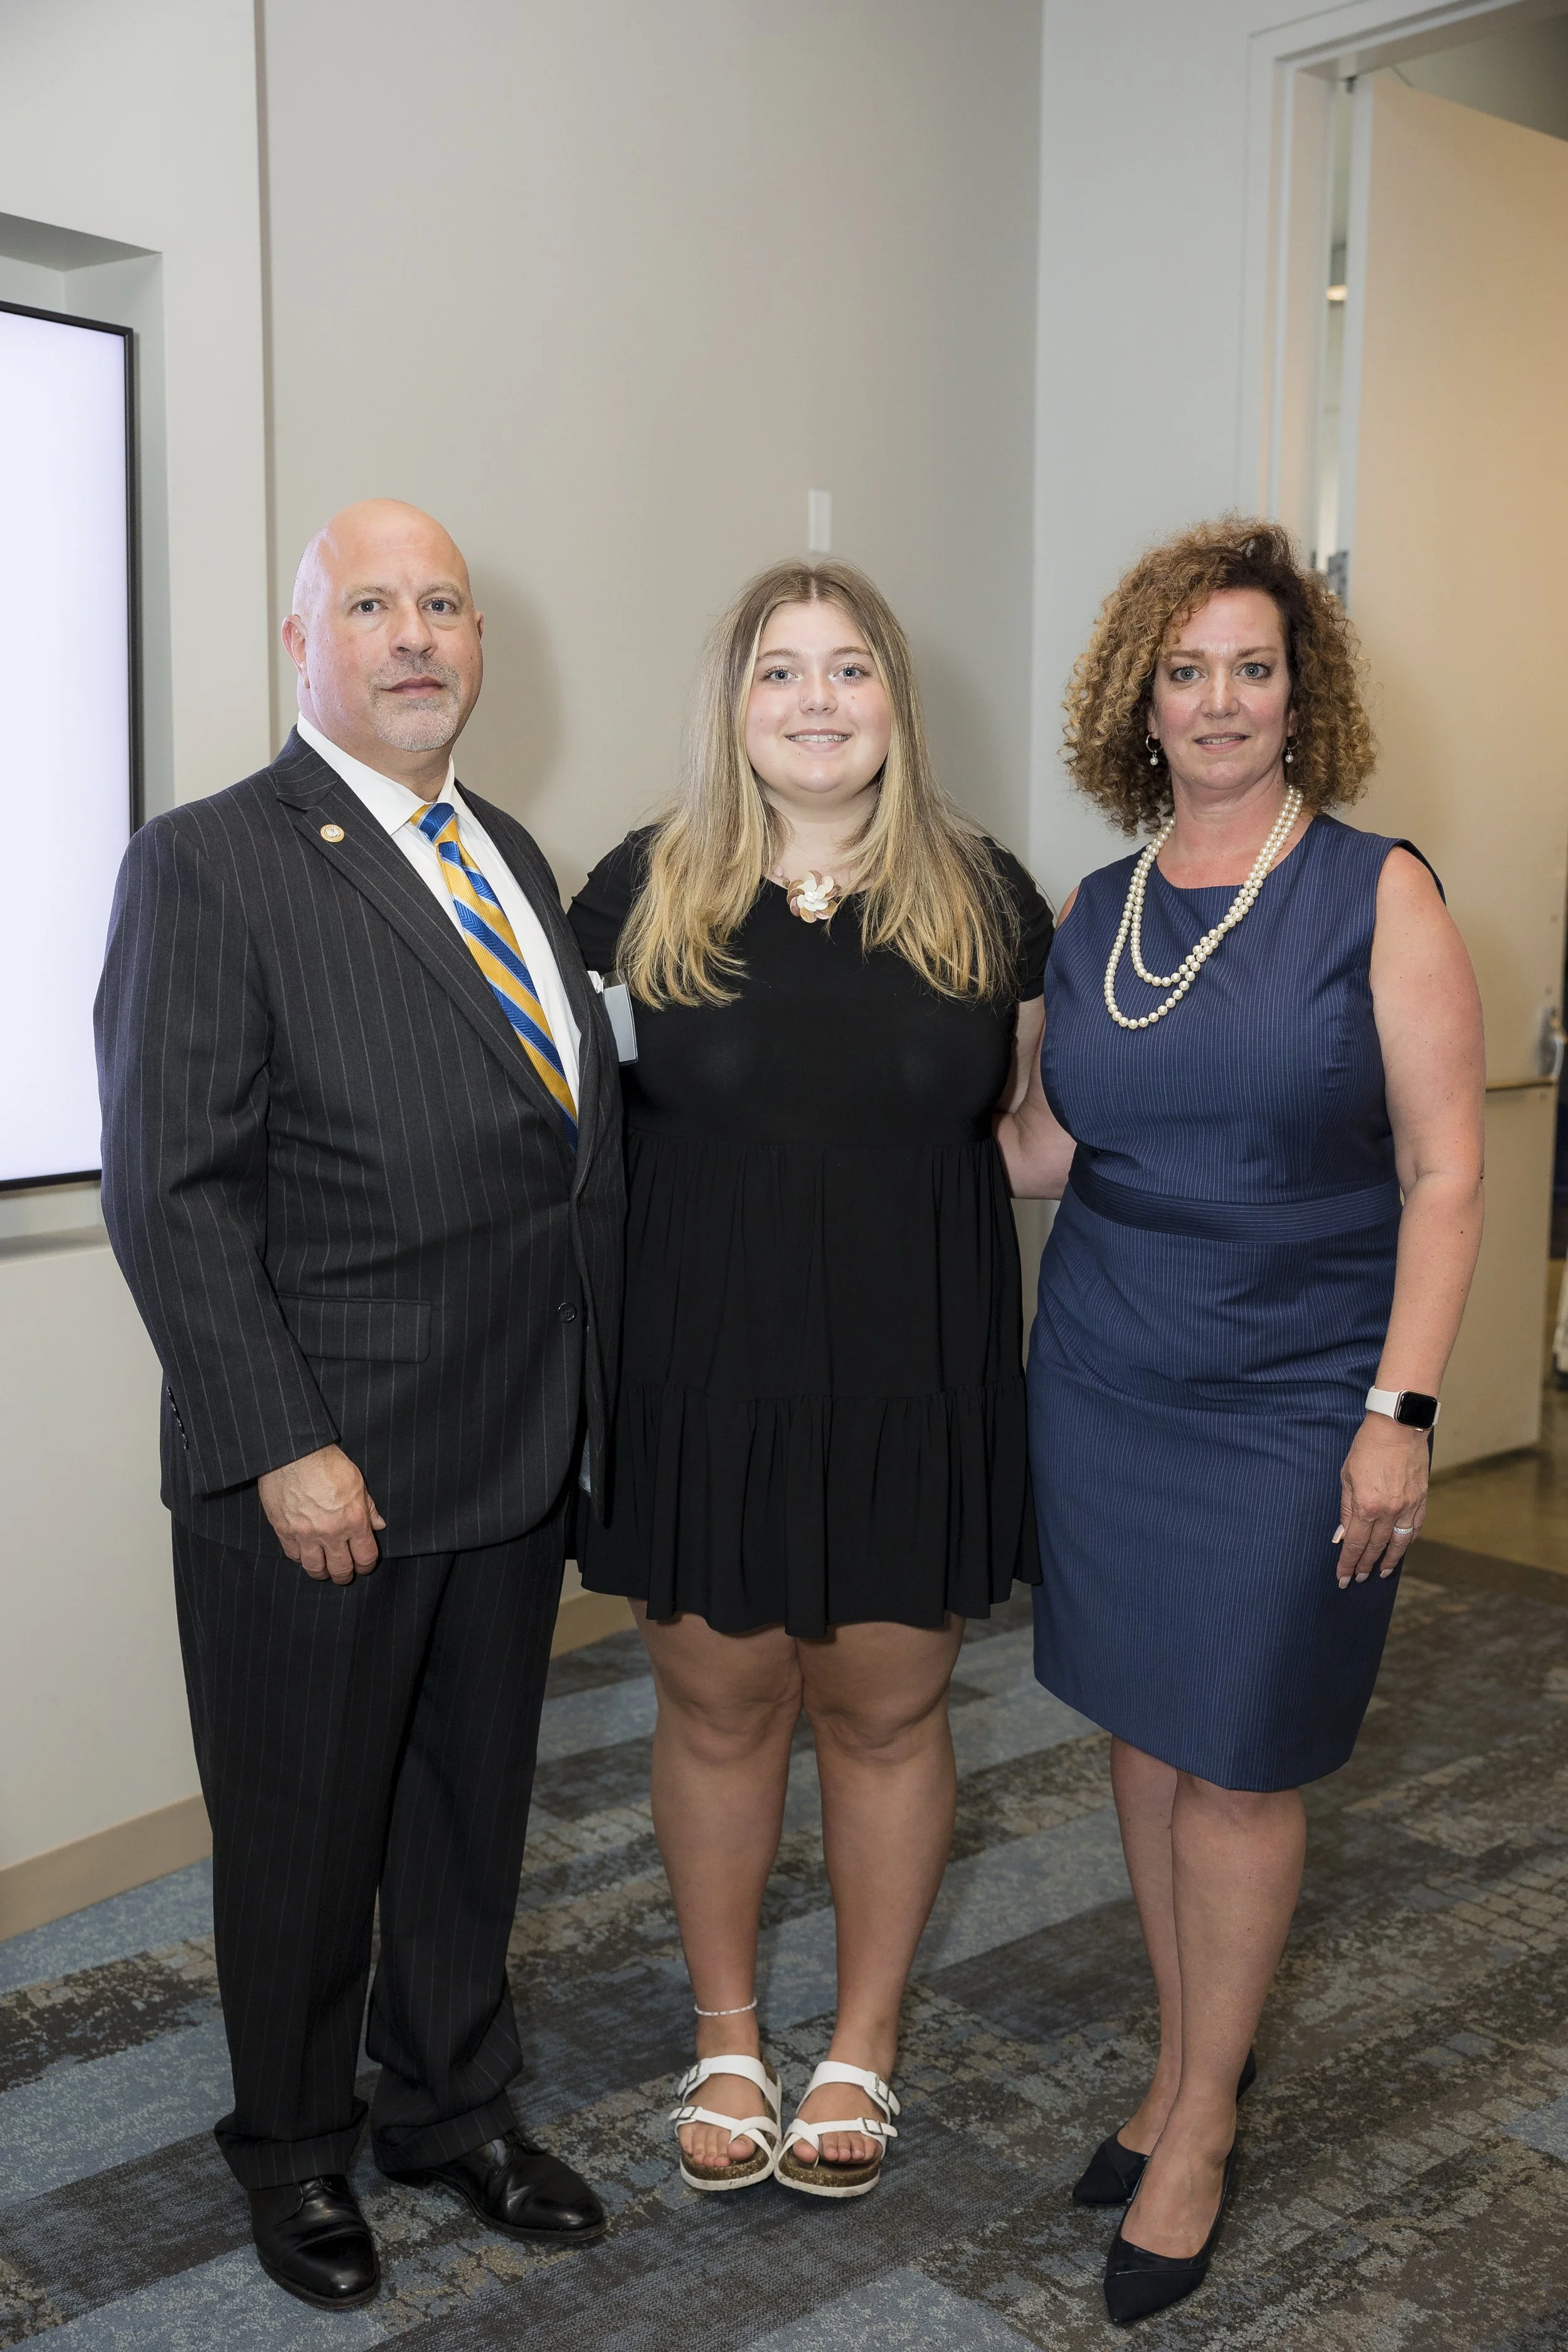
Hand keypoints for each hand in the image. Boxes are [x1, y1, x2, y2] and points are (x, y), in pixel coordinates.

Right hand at [258, 1444, 385, 1583]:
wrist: (293, 1453)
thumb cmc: (327, 1462)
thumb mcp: (357, 1481)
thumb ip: (368, 1507)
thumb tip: (378, 1525)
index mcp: (354, 1520)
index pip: (365, 1556)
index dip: (366, 1566)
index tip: (364, 1566)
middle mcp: (331, 1532)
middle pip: (341, 1569)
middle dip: (345, 1575)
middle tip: (344, 1574)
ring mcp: (305, 1534)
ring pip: (315, 1568)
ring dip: (322, 1572)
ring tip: (324, 1570)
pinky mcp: (284, 1531)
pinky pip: (294, 1556)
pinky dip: (301, 1558)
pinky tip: (305, 1554)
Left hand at [1333, 1415, 1427, 1587]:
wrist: (1399, 1427)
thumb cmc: (1367, 1447)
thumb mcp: (1347, 1476)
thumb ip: (1346, 1507)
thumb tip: (1344, 1532)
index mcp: (1366, 1506)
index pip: (1355, 1544)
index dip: (1348, 1563)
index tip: (1343, 1577)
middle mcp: (1388, 1511)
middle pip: (1375, 1547)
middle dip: (1365, 1566)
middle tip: (1358, 1578)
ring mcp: (1408, 1507)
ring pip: (1399, 1543)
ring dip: (1389, 1560)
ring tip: (1381, 1572)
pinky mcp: (1421, 1499)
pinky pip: (1415, 1527)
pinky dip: (1408, 1541)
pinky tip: (1401, 1548)